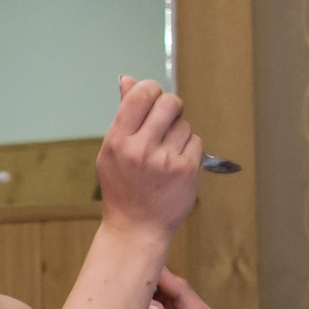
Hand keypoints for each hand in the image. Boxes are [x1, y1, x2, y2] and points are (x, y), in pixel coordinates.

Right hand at [98, 76, 203, 236]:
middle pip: (169, 102)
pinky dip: (189, 150)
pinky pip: (196, 142)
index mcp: (117, 141)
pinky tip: (176, 166)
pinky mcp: (186, 171)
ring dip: (179, 133)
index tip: (152, 99)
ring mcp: (164, 161)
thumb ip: (123, 114)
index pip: (141, 94)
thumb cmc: (122, 188)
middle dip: (172, 106)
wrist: (136, 228)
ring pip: (184, 124)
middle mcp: (140, 149)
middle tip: (167, 119)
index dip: (151, 90)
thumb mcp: (112, 150)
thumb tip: (127, 79)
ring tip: (165, 154)